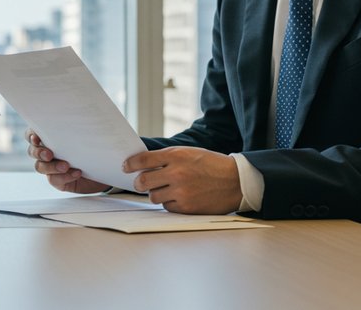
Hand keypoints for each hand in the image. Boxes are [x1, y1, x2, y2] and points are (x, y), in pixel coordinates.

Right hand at [25, 130, 111, 193]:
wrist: (105, 168)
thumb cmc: (94, 147)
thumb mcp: (87, 134)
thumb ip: (77, 126)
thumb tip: (77, 113)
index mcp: (50, 137)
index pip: (32, 134)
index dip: (31, 135)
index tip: (36, 137)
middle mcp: (47, 152)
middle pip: (32, 151)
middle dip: (38, 152)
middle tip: (50, 154)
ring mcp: (51, 167)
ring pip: (40, 167)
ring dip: (51, 166)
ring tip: (66, 166)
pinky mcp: (58, 180)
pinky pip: (53, 180)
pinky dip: (64, 177)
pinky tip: (77, 173)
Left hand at [123, 146, 241, 213]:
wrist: (235, 181)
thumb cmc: (210, 165)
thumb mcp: (188, 153)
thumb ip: (166, 158)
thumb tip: (143, 164)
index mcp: (176, 156)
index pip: (143, 160)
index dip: (130, 164)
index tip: (125, 167)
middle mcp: (176, 174)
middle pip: (143, 181)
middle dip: (139, 183)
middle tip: (141, 183)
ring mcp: (181, 192)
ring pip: (153, 196)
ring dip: (156, 193)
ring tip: (167, 189)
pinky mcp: (187, 208)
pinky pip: (167, 207)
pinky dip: (169, 203)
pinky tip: (179, 197)